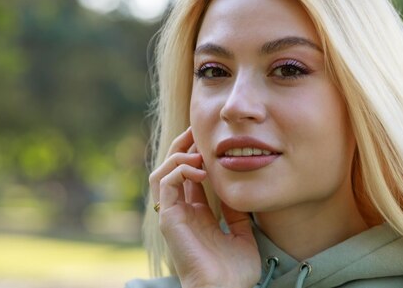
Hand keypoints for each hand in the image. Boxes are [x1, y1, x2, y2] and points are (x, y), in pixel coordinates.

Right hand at [149, 127, 260, 287]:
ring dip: (178, 155)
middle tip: (197, 131)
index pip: (188, 176)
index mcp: (196, 214)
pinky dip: (180, 169)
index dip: (196, 155)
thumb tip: (237, 184)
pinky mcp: (168, 219)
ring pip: (161, 173)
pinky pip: (165, 184)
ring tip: (198, 151)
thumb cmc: (235, 270)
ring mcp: (173, 215)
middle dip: (182, 147)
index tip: (210, 140)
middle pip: (171, 170)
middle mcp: (181, 212)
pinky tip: (200, 169)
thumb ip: (235, 209)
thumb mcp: (241, 231)